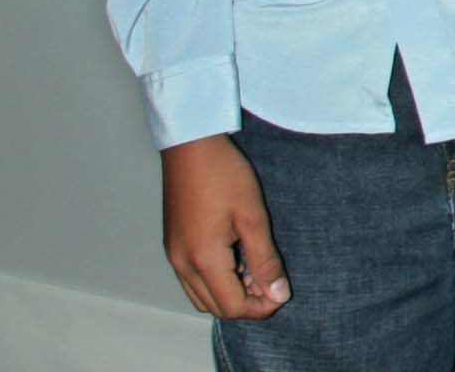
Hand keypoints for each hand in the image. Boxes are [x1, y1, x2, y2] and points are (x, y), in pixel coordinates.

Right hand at [161, 134, 287, 320]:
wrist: (190, 147)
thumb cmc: (225, 176)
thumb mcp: (253, 217)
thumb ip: (265, 260)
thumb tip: (278, 294)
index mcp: (203, 260)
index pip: (232, 306)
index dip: (260, 307)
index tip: (282, 292)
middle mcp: (182, 265)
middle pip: (215, 307)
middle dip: (246, 302)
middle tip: (272, 280)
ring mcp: (173, 256)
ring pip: (201, 296)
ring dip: (229, 292)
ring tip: (256, 267)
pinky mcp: (172, 246)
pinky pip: (192, 280)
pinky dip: (215, 280)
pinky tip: (235, 257)